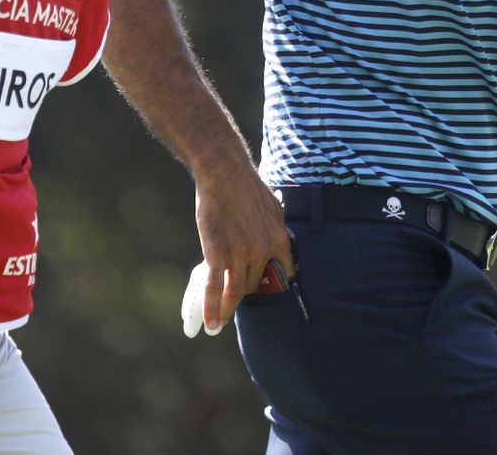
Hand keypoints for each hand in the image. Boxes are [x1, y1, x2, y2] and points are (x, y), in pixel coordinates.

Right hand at [192, 160, 291, 332]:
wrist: (224, 172)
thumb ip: (275, 227)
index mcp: (279, 240)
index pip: (284, 273)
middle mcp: (262, 251)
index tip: (269, 293)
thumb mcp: (272, 206)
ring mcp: (239, 253)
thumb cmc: (246, 185)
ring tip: (220, 324)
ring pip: (236, 291)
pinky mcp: (217, 253)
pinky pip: (215, 286)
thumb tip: (277, 238)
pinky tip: (212, 321)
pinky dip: (213, 306)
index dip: (276, 285)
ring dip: (227, 311)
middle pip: (256, 284)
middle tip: (235, 303)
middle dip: (246, 295)